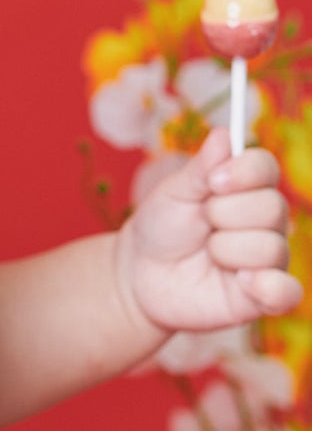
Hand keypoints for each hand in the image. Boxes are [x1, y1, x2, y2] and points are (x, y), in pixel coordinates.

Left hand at [113, 123, 303, 337]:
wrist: (142, 273)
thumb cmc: (163, 226)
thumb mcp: (175, 192)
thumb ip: (202, 167)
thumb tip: (224, 134)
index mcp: (249, 188)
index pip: (267, 167)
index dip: (244, 172)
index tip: (213, 182)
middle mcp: (267, 221)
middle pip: (272, 207)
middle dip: (224, 215)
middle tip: (202, 224)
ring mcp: (268, 258)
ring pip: (270, 247)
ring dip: (225, 249)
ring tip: (206, 254)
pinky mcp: (263, 295)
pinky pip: (287, 292)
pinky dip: (269, 287)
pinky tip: (242, 280)